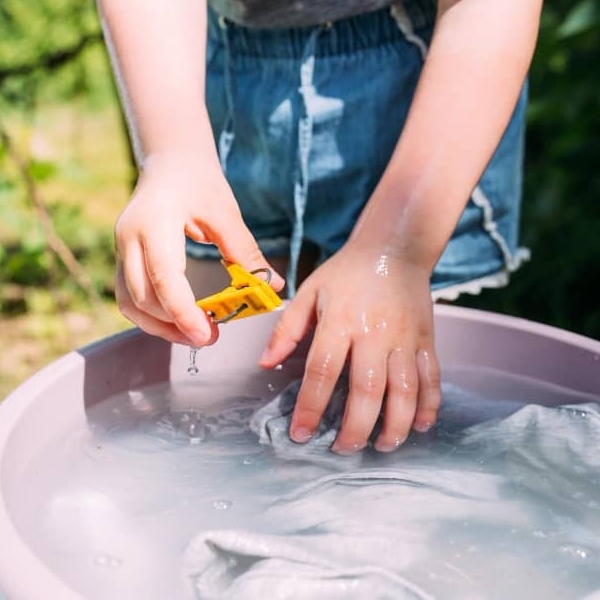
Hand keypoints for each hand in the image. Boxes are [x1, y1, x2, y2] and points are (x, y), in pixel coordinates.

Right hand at [114, 150, 284, 346]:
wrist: (171, 160)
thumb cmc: (199, 182)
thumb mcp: (226, 213)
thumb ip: (246, 252)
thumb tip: (272, 286)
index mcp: (154, 223)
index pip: (164, 277)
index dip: (183, 312)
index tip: (207, 334)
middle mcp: (128, 238)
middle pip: (142, 297)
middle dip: (174, 325)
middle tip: (211, 337)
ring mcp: (121, 248)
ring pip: (130, 303)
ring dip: (160, 327)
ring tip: (196, 335)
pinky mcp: (123, 257)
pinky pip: (129, 297)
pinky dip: (151, 316)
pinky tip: (178, 322)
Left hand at [259, 242, 440, 453]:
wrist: (394, 250)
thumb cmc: (347, 273)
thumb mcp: (310, 291)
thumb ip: (287, 328)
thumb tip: (266, 363)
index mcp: (340, 321)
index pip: (323, 371)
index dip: (311, 407)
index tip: (301, 433)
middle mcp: (374, 333)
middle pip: (367, 390)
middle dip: (356, 427)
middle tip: (343, 449)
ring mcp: (405, 338)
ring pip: (405, 390)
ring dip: (395, 425)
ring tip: (383, 446)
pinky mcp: (426, 340)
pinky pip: (432, 377)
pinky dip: (429, 405)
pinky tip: (419, 426)